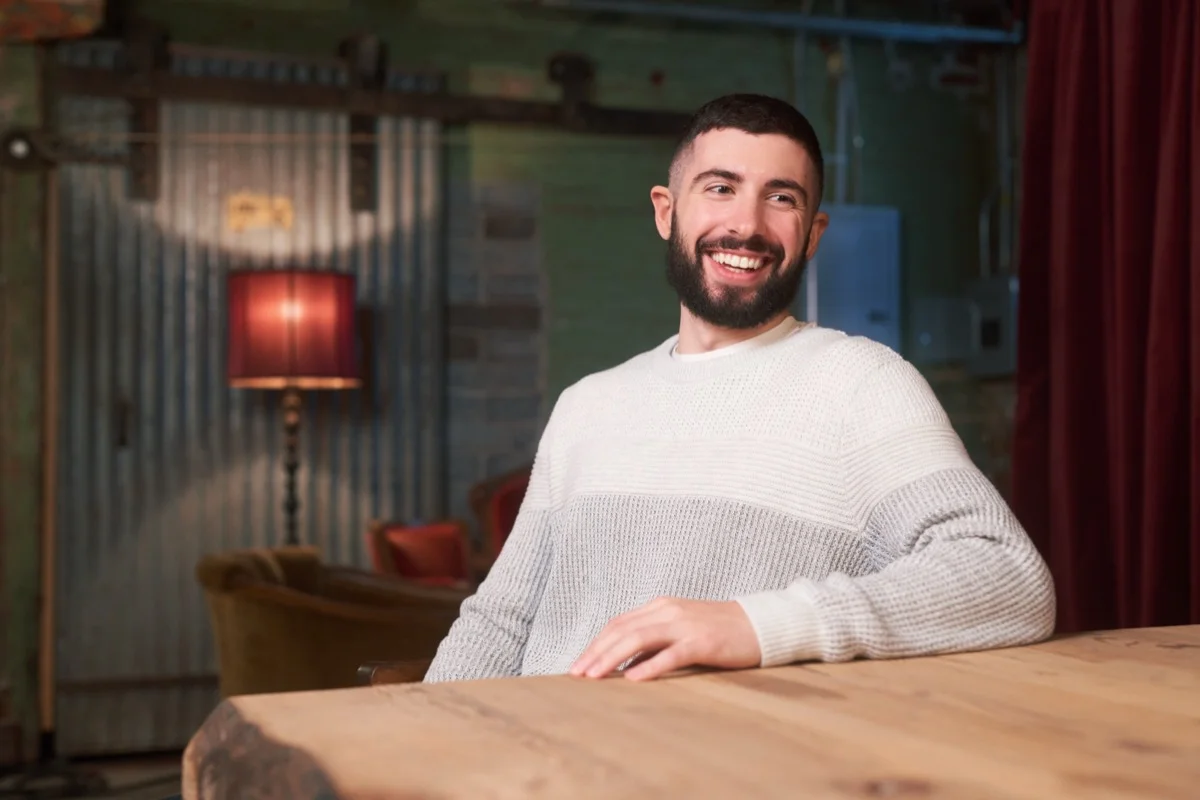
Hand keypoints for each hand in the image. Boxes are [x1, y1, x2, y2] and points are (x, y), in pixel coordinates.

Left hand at [569, 597, 760, 681]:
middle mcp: (668, 611)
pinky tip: (633, 679)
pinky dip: (650, 666)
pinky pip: (671, 654)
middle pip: (622, 630)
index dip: (595, 644)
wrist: (759, 624)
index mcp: (660, 607)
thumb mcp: (681, 630)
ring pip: (638, 639)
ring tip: (595, 677)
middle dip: (596, 653)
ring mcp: (685, 625)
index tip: (578, 664)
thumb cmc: (719, 631)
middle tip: (577, 674)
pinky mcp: (702, 642)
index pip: (618, 624)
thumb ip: (655, 641)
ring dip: (612, 659)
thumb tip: (625, 664)